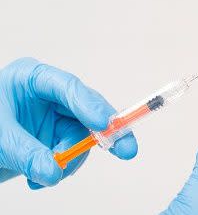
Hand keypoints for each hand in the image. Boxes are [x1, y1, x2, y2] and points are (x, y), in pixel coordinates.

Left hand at [0, 58, 137, 188]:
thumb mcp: (0, 139)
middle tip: (126, 150)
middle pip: (87, 110)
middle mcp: (49, 95)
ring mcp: (55, 116)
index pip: (68, 87)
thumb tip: (54, 172)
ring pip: (82, 136)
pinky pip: (73, 152)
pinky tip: (42, 178)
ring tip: (49, 175)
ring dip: (72, 159)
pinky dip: (63, 168)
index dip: (89, 104)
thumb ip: (27, 153)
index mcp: (32, 79)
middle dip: (104, 133)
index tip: (105, 124)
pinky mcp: (57, 135)